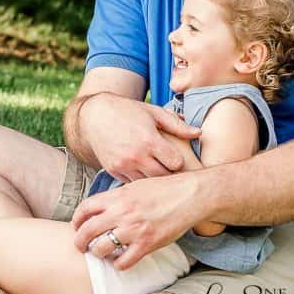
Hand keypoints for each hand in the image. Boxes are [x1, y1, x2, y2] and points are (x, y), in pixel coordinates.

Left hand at [72, 172, 207, 269]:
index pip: (85, 208)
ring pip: (101, 248)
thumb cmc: (164, 189)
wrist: (190, 195)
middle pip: (87, 231)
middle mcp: (122, 213)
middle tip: (81, 246)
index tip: (77, 227)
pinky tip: (120, 260)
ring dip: (98, 253)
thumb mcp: (135, 187)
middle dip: (80, 241)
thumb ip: (117, 198)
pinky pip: (123, 262)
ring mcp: (134, 230)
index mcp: (117, 196)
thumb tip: (101, 208)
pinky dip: (118, 264)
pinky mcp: (147, 244)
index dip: (77, 220)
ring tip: (102, 253)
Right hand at [80, 93, 200, 181]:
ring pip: (147, 182)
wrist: (95, 116)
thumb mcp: (154, 113)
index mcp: (149, 140)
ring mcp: (123, 165)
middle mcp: (136, 156)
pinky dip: (139, 178)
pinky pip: (132, 183)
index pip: (175, 163)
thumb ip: (177, 125)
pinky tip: (142, 170)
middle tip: (170, 167)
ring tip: (157, 169)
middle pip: (163, 176)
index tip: (176, 157)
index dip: (178, 161)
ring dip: (154, 178)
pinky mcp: (113, 171)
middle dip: (168, 172)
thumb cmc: (128, 111)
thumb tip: (199, 133)